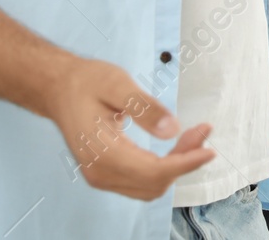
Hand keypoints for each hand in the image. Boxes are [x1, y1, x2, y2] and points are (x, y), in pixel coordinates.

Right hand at [48, 57, 214, 199]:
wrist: (59, 88)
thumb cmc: (86, 82)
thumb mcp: (117, 84)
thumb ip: (144, 107)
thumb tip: (172, 130)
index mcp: (102, 153)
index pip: (153, 171)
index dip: (185, 163)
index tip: (209, 150)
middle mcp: (100, 173)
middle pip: (155, 182)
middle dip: (185, 160)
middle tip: (203, 131)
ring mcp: (101, 177)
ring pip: (151, 186)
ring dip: (177, 166)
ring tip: (193, 136)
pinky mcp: (106, 173)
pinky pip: (142, 181)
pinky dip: (164, 167)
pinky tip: (176, 145)